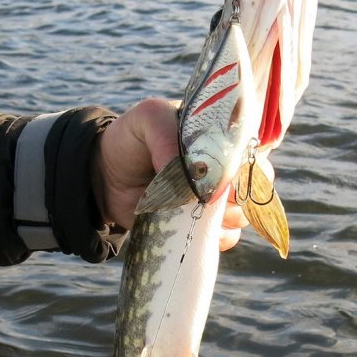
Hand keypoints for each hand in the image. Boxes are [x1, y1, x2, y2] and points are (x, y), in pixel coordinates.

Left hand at [92, 98, 248, 250]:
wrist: (103, 175)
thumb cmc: (132, 138)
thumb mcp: (148, 118)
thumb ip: (168, 136)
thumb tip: (191, 175)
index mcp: (219, 139)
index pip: (251, 153)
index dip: (248, 166)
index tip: (225, 175)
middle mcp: (223, 171)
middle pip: (252, 188)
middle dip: (235, 195)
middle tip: (206, 194)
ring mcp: (212, 200)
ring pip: (241, 215)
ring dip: (223, 217)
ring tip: (191, 208)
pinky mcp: (198, 225)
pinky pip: (223, 238)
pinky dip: (213, 237)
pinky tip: (190, 227)